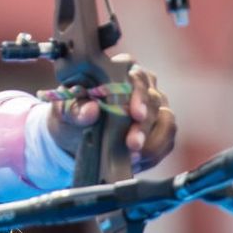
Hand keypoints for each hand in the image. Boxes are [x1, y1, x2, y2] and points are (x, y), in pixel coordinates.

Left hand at [46, 53, 175, 172]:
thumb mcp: (65, 112)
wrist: (75, 137)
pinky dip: (154, 153)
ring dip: (153, 142)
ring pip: (166, 121)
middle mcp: (143, 85)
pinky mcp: (160, 128)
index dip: (138, 95)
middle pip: (154, 100)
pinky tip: (138, 162)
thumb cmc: (72, 115)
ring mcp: (155, 107)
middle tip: (133, 145)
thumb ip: (75, 110)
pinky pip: (167, 141)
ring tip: (134, 157)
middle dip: (144, 126)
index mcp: (120, 71)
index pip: (137, 76)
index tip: (135, 114)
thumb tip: (91, 110)